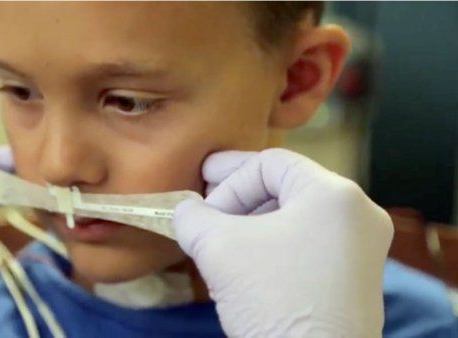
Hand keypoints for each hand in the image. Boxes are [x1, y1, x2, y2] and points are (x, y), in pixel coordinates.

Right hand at [173, 149, 392, 336]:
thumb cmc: (272, 299)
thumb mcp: (218, 248)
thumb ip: (192, 216)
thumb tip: (184, 210)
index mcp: (335, 194)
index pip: (271, 163)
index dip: (228, 180)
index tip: (203, 210)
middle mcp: (359, 213)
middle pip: (286, 186)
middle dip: (239, 197)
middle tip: (205, 205)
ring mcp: (363, 247)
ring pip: (296, 215)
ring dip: (253, 220)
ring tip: (221, 236)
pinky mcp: (356, 277)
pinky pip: (309, 241)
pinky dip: (274, 242)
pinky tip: (247, 258)